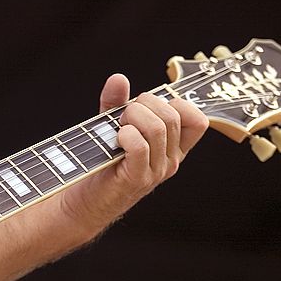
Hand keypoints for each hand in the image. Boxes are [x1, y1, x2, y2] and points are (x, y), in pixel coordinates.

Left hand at [59, 73, 208, 234]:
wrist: (83, 202)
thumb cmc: (100, 164)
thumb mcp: (113, 127)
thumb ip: (117, 103)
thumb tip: (119, 78)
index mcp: (173, 149)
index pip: (197, 120)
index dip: (176, 103)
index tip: (148, 106)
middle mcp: (170, 161)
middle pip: (173, 116)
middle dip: (145, 104)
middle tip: (123, 115)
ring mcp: (156, 172)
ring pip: (159, 128)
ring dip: (133, 116)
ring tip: (117, 126)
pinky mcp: (136, 179)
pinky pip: (141, 147)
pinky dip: (127, 135)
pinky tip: (116, 138)